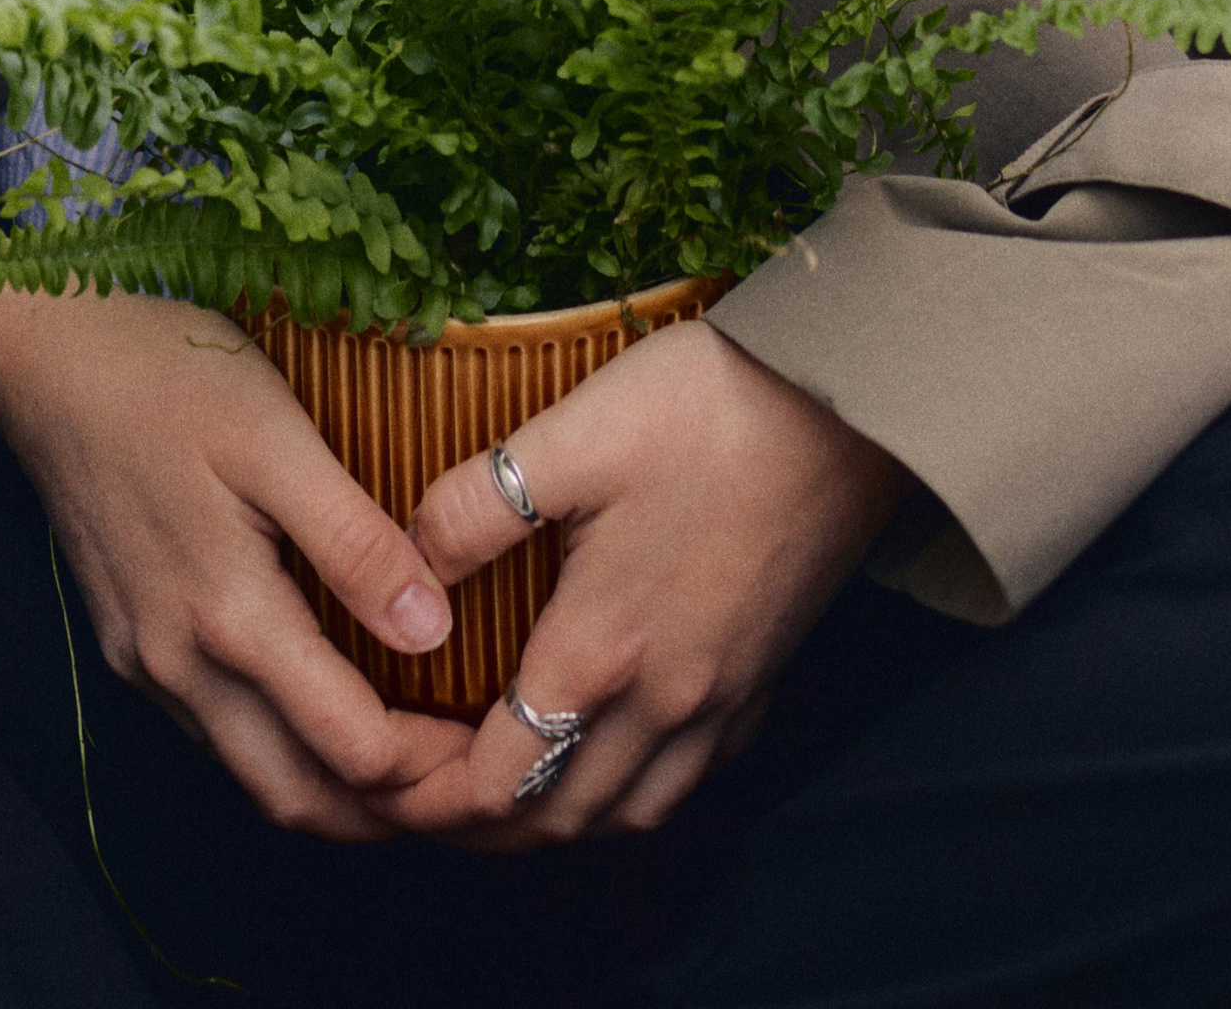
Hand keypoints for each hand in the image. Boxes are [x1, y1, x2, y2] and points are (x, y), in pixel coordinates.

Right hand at [0, 228, 470, 839]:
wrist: (41, 355)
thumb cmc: (169, 374)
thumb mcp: (276, 437)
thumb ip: (354, 542)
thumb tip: (435, 633)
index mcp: (226, 618)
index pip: (349, 751)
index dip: (432, 768)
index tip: (502, 741)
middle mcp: (179, 666)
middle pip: (300, 796)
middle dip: (392, 812)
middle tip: (474, 780)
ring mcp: (147, 663)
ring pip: (255, 774)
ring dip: (339, 789)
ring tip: (423, 755)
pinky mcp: (132, 645)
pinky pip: (219, 733)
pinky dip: (287, 748)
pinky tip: (335, 704)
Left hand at [381, 314, 907, 848]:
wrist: (850, 406)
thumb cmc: (710, 408)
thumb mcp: (570, 436)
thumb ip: (474, 507)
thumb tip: (405, 565)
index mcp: (602, 651)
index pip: (496, 781)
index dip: (427, 796)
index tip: (380, 774)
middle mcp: (665, 701)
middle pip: (556, 819)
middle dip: (478, 825)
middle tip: (420, 789)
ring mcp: (722, 699)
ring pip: (626, 813)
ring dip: (555, 819)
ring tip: (502, 783)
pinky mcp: (762, 679)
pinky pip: (687, 779)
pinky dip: (630, 792)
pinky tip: (605, 748)